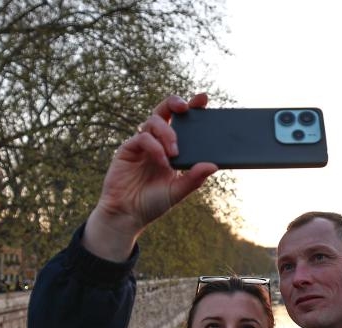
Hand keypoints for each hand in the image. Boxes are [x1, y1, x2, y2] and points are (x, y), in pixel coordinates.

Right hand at [84, 93, 218, 260]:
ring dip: (167, 133)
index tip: (203, 98)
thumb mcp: (178, 191)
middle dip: (175, 103)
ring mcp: (142, 144)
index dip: (191, 107)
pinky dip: (155, 147)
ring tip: (174, 152)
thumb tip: (213, 165)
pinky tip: (162, 160)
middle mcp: (157, 141)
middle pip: (164, 111)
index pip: (181, 122)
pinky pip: (142, 138)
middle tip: (185, 107)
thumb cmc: (153, 203)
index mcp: (171, 147)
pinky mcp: (128, 149)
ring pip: (154, 121)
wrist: (128, 215)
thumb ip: (194, 178)